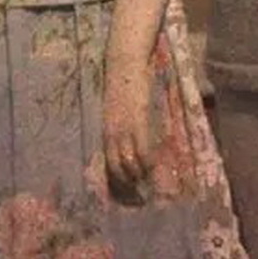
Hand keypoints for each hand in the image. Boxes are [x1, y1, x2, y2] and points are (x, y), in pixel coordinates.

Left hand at [102, 61, 152, 202]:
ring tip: (147, 185)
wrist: (123, 63)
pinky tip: (152, 168)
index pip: (108, 162)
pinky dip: (147, 162)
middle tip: (138, 195)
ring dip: (138, 176)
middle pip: (116, 168)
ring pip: (129, 162)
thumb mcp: (116, 108)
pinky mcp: (137, 120)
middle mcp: (111, 132)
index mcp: (105, 129)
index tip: (126, 190)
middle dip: (127, 185)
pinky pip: (141, 148)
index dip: (116, 180)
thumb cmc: (122, 83)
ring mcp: (124, 127)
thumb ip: (119, 124)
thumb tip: (127, 139)